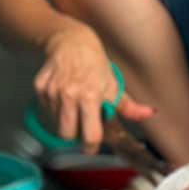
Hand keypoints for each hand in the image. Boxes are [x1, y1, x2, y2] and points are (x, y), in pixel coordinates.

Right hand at [33, 28, 153, 153]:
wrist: (71, 41)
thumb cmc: (95, 63)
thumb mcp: (114, 84)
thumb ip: (128, 106)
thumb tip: (149, 114)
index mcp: (91, 96)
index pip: (90, 135)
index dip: (91, 147)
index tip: (91, 148)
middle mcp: (69, 95)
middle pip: (66, 135)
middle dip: (74, 136)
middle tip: (81, 128)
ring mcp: (52, 91)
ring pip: (55, 122)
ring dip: (65, 120)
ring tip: (74, 106)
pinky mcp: (40, 87)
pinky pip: (45, 109)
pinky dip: (54, 108)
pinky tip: (63, 96)